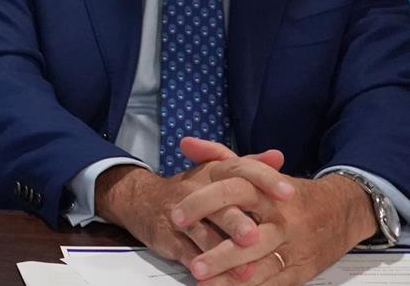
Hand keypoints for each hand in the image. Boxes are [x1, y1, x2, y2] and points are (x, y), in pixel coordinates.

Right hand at [95, 139, 283, 277]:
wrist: (141, 199)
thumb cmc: (189, 189)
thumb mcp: (215, 171)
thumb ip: (248, 165)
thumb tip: (278, 156)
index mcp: (212, 172)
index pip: (240, 170)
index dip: (264, 180)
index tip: (288, 193)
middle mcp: (195, 190)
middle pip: (218, 205)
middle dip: (236, 222)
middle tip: (254, 236)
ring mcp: (180, 216)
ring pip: (202, 234)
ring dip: (221, 252)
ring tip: (244, 270)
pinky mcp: (168, 237)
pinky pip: (186, 254)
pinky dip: (203, 268)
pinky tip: (216, 279)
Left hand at [171, 146, 376, 284]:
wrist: (342, 210)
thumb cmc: (286, 192)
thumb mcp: (255, 170)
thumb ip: (218, 156)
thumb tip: (185, 144)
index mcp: (264, 191)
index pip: (231, 192)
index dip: (202, 202)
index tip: (175, 216)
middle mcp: (279, 219)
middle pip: (246, 236)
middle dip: (219, 253)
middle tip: (193, 265)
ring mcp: (291, 246)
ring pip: (259, 264)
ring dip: (231, 276)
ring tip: (204, 283)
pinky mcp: (301, 268)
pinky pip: (273, 281)